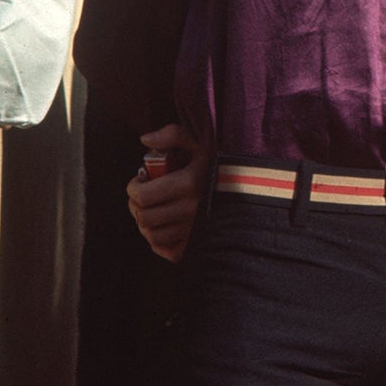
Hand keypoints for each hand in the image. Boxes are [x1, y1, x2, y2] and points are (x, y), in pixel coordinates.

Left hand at [126, 123, 208, 262]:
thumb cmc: (219, 161)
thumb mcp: (200, 141)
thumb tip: (145, 139)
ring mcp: (197, 230)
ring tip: (150, 211)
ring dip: (145, 223)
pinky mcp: (199, 245)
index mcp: (191, 182)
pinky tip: (162, 226)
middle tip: (141, 196)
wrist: (252, 186)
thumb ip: (172, 134)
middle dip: (135, 205)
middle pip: (145, 218)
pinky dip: (157, 241)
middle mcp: (194, 209)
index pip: (143, 196)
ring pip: (153, 236)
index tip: (138, 181)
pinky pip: (166, 250)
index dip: (133, 189)